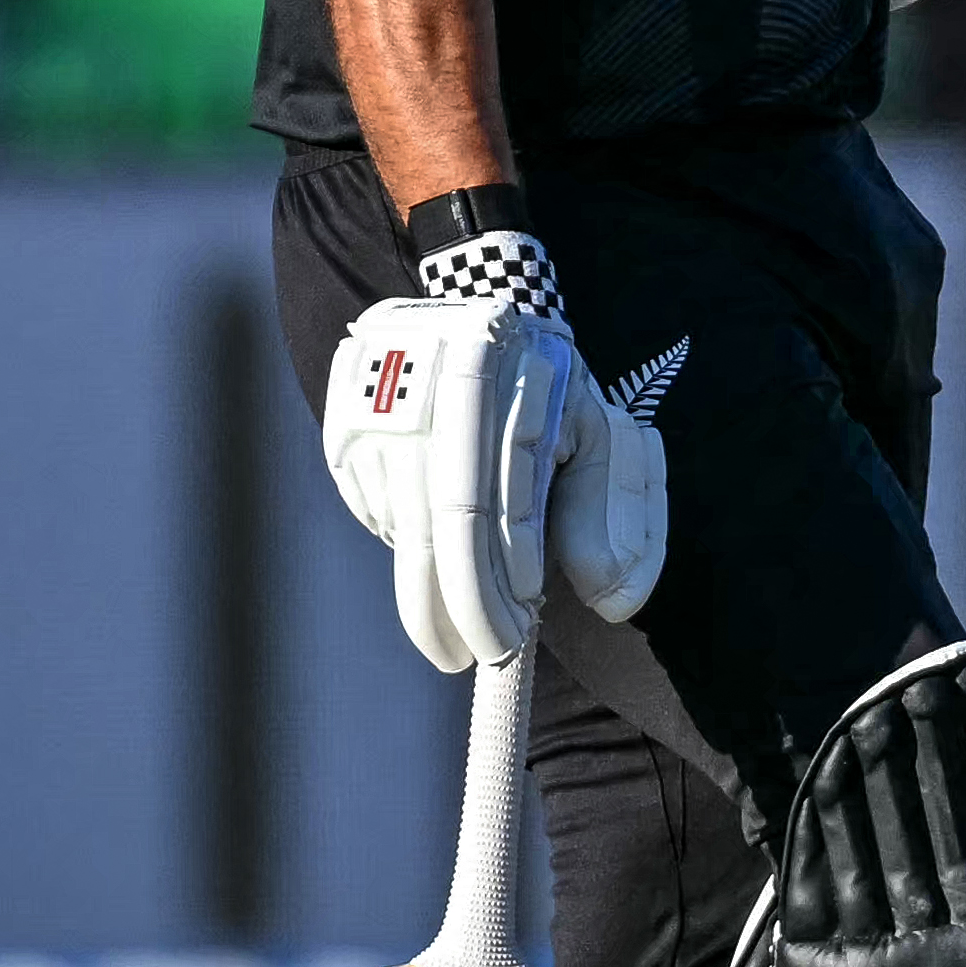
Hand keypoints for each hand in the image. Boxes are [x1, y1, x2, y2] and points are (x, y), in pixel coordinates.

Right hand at [323, 261, 620, 673]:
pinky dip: (410, 552)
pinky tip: (435, 564)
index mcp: (512, 384)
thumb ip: (621, 510)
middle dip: (464, 604)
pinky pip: (378, 514)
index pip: (502, 497)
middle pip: (442, 523)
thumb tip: (613, 601)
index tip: (520, 626)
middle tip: (484, 660)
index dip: (508, 570)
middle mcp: (438, 397)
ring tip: (459, 637)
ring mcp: (380, 414)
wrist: (458, 306)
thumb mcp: (601, 427)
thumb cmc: (546, 385)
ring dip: (430, 593)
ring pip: (403, 528)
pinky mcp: (344, 435)